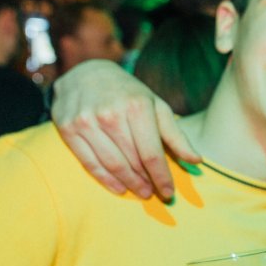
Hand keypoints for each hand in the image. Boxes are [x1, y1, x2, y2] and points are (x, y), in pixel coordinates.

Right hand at [52, 59, 199, 199]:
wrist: (85, 72)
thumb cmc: (127, 93)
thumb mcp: (155, 105)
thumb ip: (176, 134)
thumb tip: (196, 161)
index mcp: (136, 106)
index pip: (151, 153)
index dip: (162, 176)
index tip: (169, 192)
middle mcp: (111, 114)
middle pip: (132, 160)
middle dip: (146, 181)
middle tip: (154, 193)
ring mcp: (87, 121)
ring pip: (112, 164)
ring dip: (129, 183)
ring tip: (141, 191)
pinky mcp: (68, 129)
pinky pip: (89, 162)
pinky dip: (105, 179)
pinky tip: (119, 188)